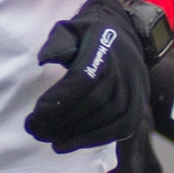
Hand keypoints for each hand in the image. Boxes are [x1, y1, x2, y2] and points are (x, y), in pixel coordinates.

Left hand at [24, 0, 148, 153]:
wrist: (124, 36)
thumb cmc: (88, 35)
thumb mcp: (69, 28)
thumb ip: (56, 43)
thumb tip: (44, 60)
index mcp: (104, 47)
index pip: (83, 79)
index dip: (59, 100)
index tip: (35, 114)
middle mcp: (123, 69)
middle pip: (93, 103)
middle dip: (61, 121)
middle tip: (35, 130)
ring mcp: (135, 89)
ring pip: (106, 119)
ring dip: (74, 135)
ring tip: (48, 139)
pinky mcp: (138, 106)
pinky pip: (120, 129)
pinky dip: (94, 140)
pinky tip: (70, 143)